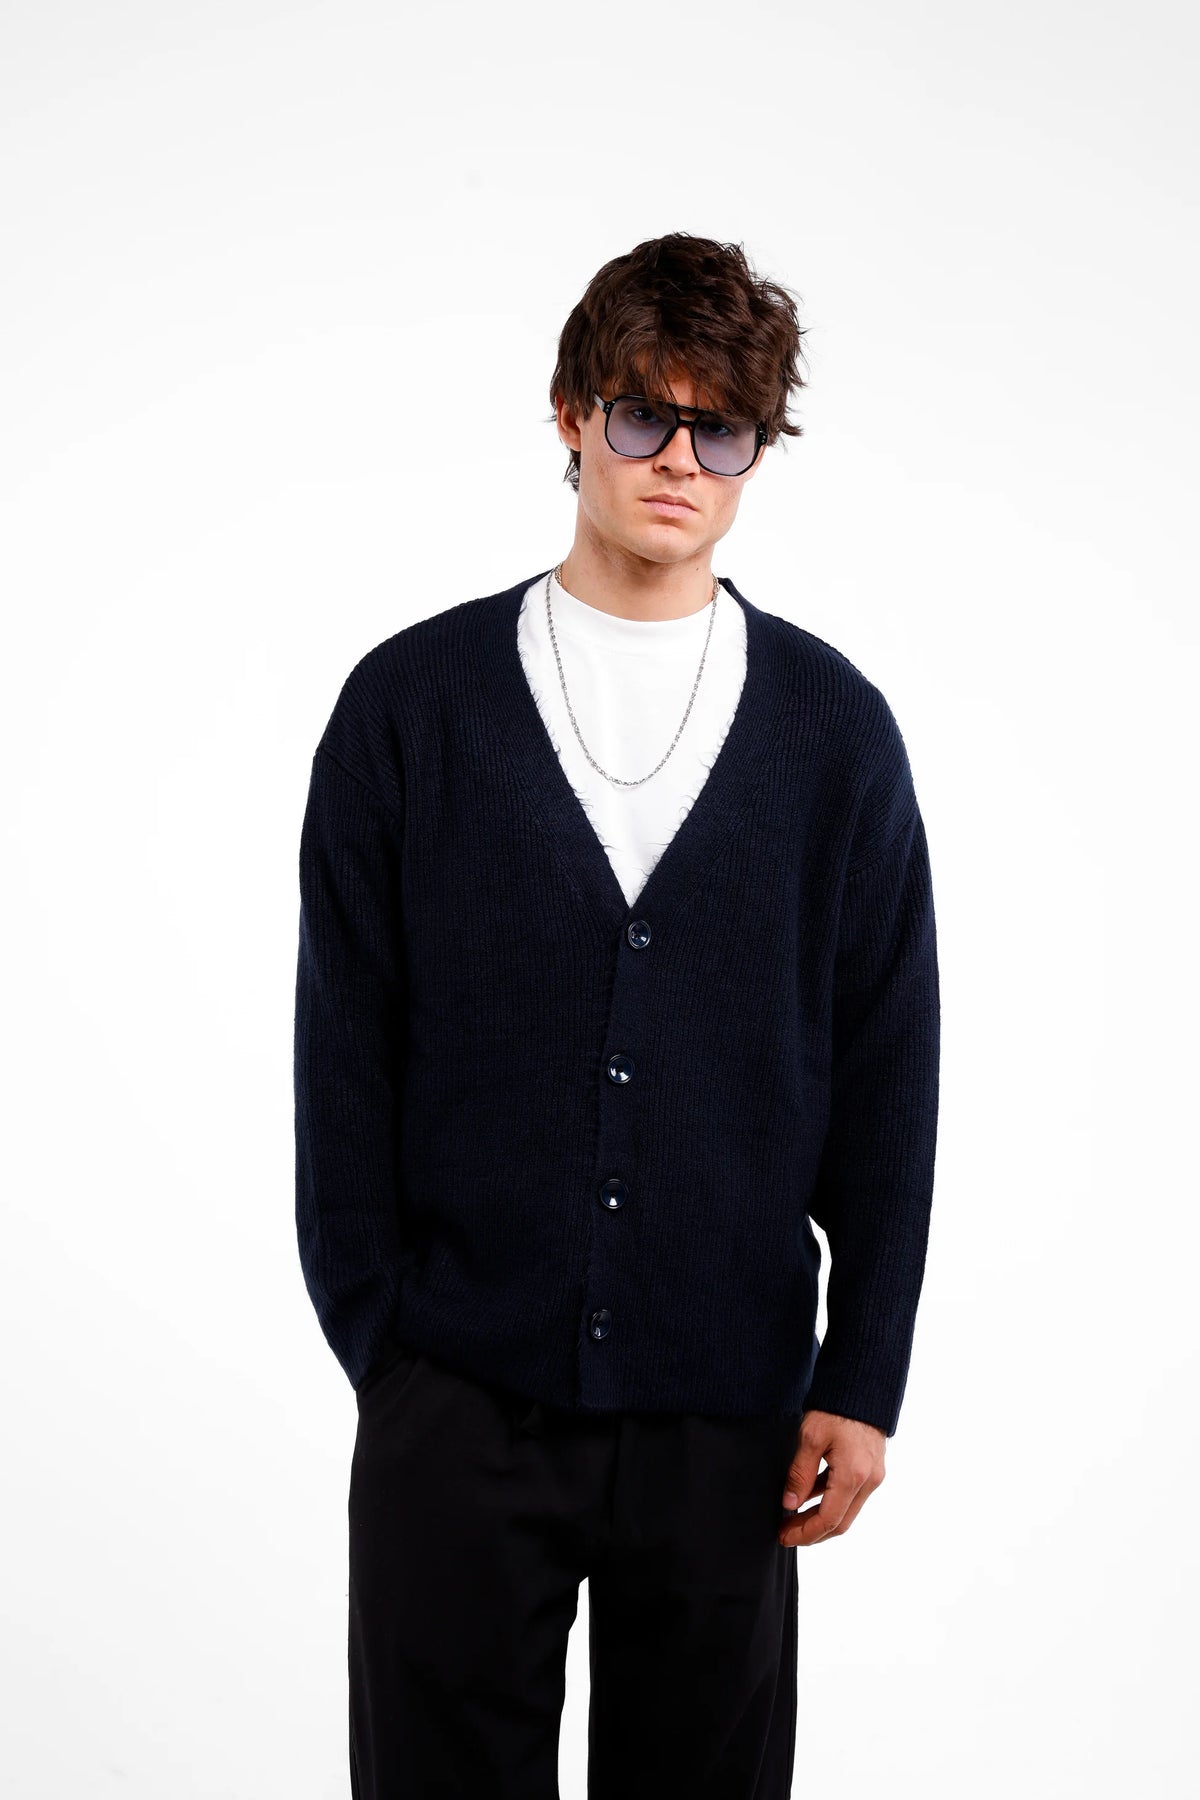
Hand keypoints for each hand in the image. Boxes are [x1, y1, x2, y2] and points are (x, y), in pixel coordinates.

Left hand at [778, 1409, 885, 1545]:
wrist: (863, 1385)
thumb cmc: (836, 1407)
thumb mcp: (811, 1438)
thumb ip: (800, 1474)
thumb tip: (790, 1504)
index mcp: (854, 1475)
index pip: (829, 1520)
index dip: (806, 1533)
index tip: (785, 1536)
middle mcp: (869, 1480)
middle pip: (841, 1522)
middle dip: (812, 1532)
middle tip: (786, 1532)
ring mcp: (873, 1475)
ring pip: (847, 1510)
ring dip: (821, 1518)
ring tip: (792, 1516)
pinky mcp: (872, 1468)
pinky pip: (851, 1494)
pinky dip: (830, 1500)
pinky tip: (808, 1495)